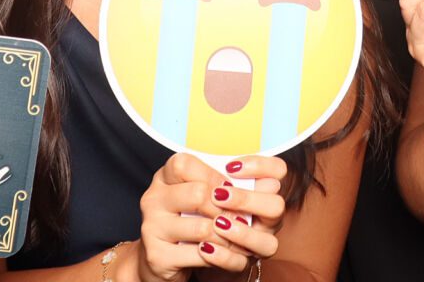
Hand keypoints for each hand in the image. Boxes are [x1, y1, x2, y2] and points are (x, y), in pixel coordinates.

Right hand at [136, 151, 285, 281]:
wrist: (164, 260)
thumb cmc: (193, 219)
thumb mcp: (209, 194)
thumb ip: (234, 181)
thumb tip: (271, 183)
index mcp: (165, 176)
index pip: (185, 163)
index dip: (216, 174)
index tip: (235, 182)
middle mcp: (153, 198)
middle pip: (199, 194)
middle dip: (230, 208)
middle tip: (245, 216)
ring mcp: (152, 227)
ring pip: (204, 228)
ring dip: (232, 236)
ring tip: (243, 238)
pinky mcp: (158, 257)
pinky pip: (201, 256)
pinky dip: (224, 257)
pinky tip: (230, 254)